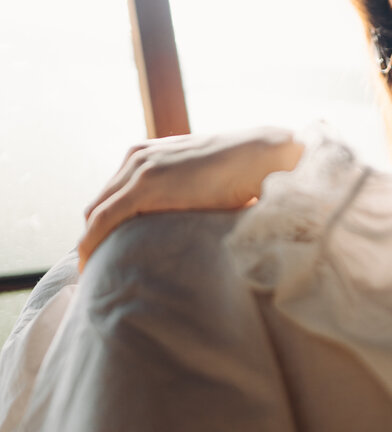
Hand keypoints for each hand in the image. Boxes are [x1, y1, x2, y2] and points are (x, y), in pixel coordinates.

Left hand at [77, 128, 304, 272]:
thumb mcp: (204, 184)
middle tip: (96, 270)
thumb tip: (190, 232)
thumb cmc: (244, 176)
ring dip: (90, 244)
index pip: (113, 197)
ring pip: (96, 214)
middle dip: (92, 238)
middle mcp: (137, 158)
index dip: (103, 228)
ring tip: (94, 275)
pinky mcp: (145, 185)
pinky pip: (103, 219)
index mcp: (149, 156)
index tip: (105, 255)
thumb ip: (187, 200)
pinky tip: (94, 265)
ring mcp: (139, 168)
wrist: (262, 156)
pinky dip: (93, 243)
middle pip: (99, 205)